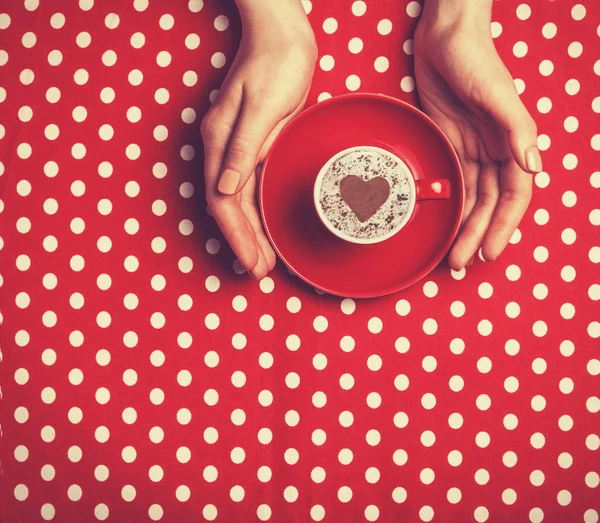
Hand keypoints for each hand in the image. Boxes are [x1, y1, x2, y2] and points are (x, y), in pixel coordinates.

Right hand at [201, 0, 316, 279]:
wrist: (281, 35)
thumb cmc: (276, 63)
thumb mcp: (263, 105)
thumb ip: (244, 147)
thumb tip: (226, 187)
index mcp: (220, 140)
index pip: (224, 201)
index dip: (237, 235)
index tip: (252, 262)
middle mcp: (222, 148)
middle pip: (227, 207)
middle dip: (242, 242)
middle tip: (259, 271)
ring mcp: (234, 148)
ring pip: (237, 201)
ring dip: (249, 232)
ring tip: (263, 259)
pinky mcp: (249, 145)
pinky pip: (248, 188)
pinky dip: (255, 212)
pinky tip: (263, 227)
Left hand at [414, 0, 541, 270]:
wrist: (444, 37)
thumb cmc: (474, 59)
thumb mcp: (496, 94)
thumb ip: (515, 130)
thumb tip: (534, 166)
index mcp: (511, 143)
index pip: (513, 196)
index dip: (503, 225)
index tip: (490, 252)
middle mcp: (493, 151)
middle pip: (489, 204)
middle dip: (478, 234)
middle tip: (460, 263)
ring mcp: (470, 150)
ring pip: (471, 198)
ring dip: (464, 226)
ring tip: (452, 254)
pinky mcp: (447, 144)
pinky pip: (452, 182)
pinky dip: (450, 205)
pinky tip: (443, 223)